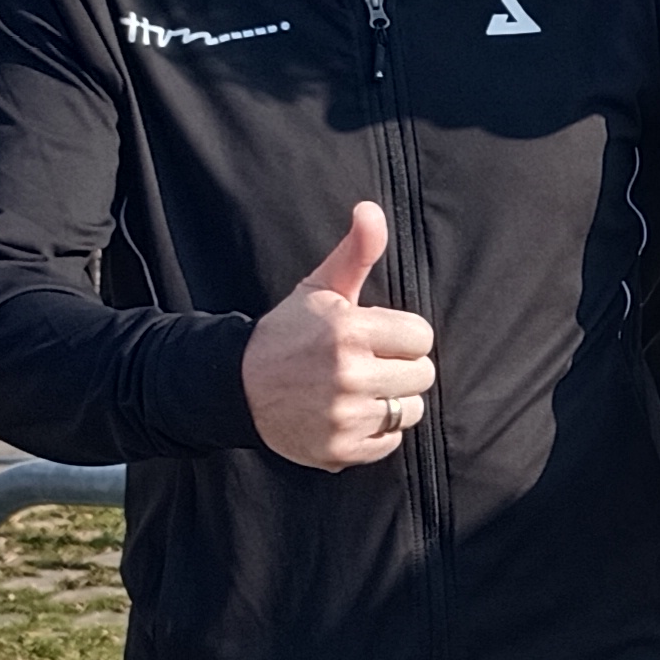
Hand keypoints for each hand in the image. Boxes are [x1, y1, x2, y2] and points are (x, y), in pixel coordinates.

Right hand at [243, 203, 434, 471]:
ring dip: (392, 401)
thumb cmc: (289, 333)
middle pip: (422, 374)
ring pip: (410, 410)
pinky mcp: (340, 450)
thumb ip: (355, 251)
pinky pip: (391, 442)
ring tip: (359, 389)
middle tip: (368, 364)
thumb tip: (370, 210)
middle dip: (400, 367)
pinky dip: (375, 432)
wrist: (237, 386)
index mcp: (348, 331)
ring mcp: (344, 416)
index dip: (401, 336)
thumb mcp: (320, 288)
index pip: (421, 336)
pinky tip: (349, 415)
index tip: (376, 337)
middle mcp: (348, 375)